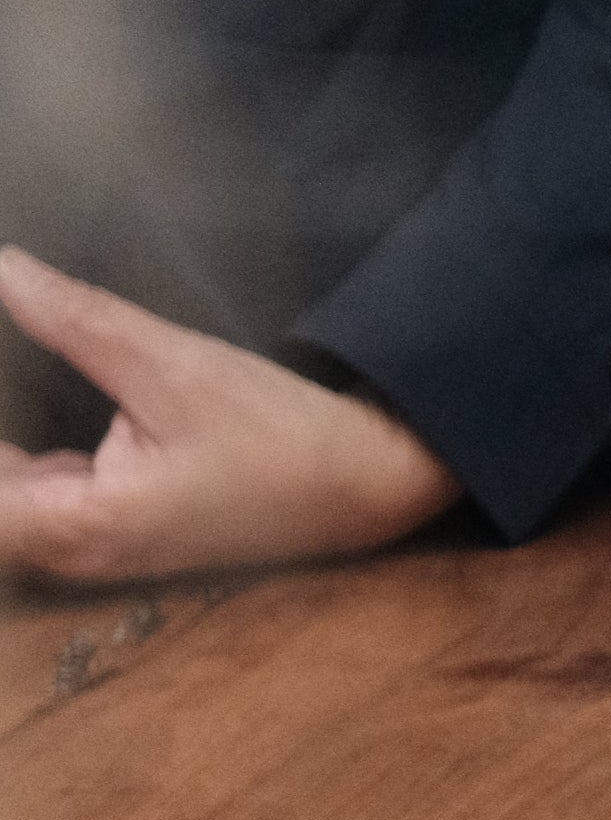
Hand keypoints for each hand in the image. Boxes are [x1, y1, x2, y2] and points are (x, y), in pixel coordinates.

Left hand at [0, 249, 460, 582]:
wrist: (366, 482)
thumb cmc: (280, 435)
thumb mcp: (174, 366)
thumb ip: (76, 320)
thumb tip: (5, 269)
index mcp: (81, 526)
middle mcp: (78, 551)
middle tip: (3, 366)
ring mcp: (97, 546)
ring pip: (7, 504)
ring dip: (1, 459)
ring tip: (14, 386)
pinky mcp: (117, 528)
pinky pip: (35, 498)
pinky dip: (13, 462)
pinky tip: (14, 422)